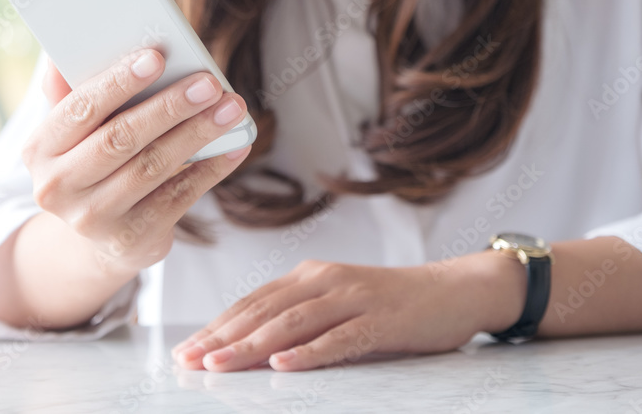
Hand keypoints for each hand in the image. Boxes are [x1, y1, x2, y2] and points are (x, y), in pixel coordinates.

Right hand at [22, 48, 250, 275]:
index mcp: (39, 149)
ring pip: (152, 167)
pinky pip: (177, 197)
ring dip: (197, 134)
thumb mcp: (72, 133)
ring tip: (231, 109)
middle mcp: (58, 187)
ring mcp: (93, 218)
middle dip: (169, 107)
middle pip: (121, 139)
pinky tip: (234, 147)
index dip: (118, 82)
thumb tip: (65, 55)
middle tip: (209, 84)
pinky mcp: (131, 239)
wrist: (98, 239)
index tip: (157, 57)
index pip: (80, 108)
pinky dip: (210, 169)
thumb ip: (74, 93)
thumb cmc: (92, 163)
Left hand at [171, 253, 526, 371]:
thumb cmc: (390, 304)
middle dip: (223, 336)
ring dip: (253, 344)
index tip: (186, 350)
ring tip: (221, 364)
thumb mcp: (339, 304)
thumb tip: (252, 348)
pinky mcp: (382, 320)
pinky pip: (341, 338)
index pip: (253, 302)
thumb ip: (301, 318)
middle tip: (189, 360)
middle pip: (264, 310)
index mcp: (310, 275)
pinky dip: (310, 352)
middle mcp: (326, 280)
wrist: (455, 290)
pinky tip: (284, 364)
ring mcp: (354, 298)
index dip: (217, 325)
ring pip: (294, 321)